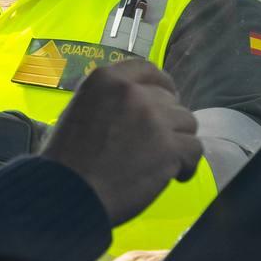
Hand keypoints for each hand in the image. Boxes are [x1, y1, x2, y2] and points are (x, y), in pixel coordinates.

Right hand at [41, 60, 200, 225]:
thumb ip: (109, 100)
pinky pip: (194, 149)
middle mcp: (133, 92)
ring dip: (177, 141)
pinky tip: (175, 175)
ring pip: (186, 122)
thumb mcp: (79, 110)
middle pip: (170, 99)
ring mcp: (154, 118)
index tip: (164, 99)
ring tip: (162, 160)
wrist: (70, 191)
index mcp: (106, 79)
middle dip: (167, 120)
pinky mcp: (170, 147)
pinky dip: (187, 164)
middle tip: (155, 142)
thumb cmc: (67, 158)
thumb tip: (136, 105)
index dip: (160, 85)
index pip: (148, 69)